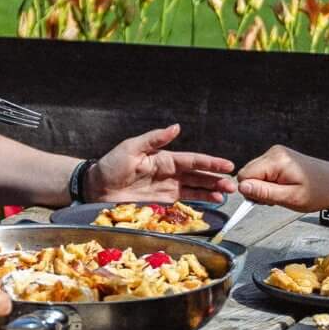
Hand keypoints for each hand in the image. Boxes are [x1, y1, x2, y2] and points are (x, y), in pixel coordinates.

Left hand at [87, 124, 235, 203]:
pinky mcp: (162, 202)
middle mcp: (169, 173)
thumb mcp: (131, 148)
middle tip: (233, 185)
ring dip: (211, 191)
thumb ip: (155, 139)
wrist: (95, 188)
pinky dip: (199, 202)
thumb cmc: (111, 165)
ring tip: (227, 195)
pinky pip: (184, 201)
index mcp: (164, 158)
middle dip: (216, 179)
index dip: (210, 163)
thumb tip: (176, 127)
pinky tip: (211, 202)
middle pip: (198, 175)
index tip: (227, 165)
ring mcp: (167, 188)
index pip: (192, 160)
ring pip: (195, 188)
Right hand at [235, 144, 328, 211]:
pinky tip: (284, 187)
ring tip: (284, 193)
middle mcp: (274, 152)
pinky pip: (264, 172)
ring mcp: (277, 153)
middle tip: (277, 198)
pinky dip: (270, 183)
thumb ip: (265, 193)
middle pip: (247, 173)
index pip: (244, 175)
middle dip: (257, 189)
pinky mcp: (280, 157)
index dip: (251, 192)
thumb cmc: (320, 192)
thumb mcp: (291, 198)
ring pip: (254, 174)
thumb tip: (242, 188)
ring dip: (264, 188)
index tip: (266, 201)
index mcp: (276, 160)